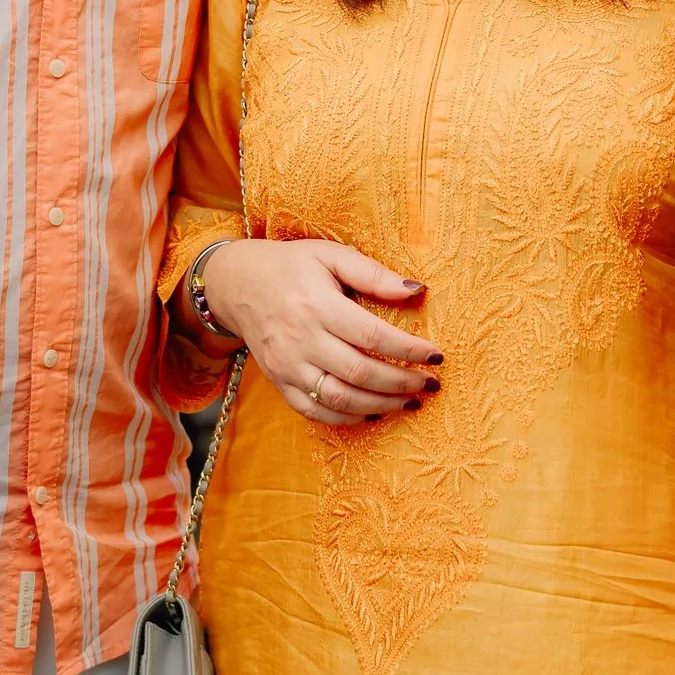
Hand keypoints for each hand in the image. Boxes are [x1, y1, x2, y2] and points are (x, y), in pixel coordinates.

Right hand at [200, 238, 441, 424]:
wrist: (237, 283)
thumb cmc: (292, 266)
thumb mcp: (331, 255)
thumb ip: (373, 274)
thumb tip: (417, 289)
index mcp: (318, 305)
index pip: (372, 335)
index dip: (408, 350)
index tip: (436, 356)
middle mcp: (302, 339)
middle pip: (360, 372)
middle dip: (402, 382)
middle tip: (430, 383)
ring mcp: (288, 366)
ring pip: (340, 399)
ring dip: (381, 405)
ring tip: (410, 401)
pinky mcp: (279, 382)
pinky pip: (315, 411)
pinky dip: (347, 418)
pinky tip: (373, 412)